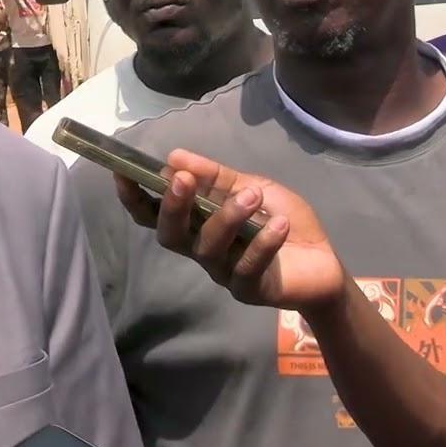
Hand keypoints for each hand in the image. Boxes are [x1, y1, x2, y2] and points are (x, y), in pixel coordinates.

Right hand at [115, 149, 346, 310]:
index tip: (122, 171)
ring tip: (252, 194)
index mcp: (195, 224)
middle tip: (184, 181)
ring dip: (227, 218)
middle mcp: (200, 249)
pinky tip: (278, 224)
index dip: (134, 196)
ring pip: (208, 248)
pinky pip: (247, 267)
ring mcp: (222, 272)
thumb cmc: (281, 220)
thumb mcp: (251, 186)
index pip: (153, 214)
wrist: (323, 262)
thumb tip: (173, 157)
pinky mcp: (248, 289)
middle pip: (170, 235)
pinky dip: (262, 244)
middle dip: (172, 207)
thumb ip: (216, 176)